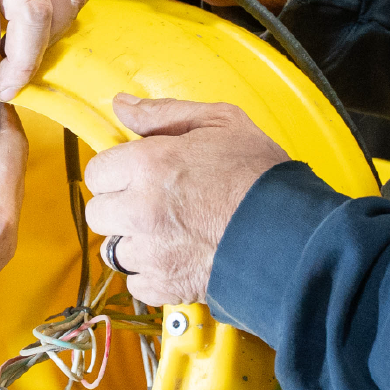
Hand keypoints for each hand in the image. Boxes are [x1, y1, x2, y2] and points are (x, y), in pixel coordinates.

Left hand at [83, 95, 287, 305]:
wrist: (293, 232)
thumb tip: (122, 104)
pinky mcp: (165, 285)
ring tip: (168, 232)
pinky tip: (176, 257)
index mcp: (149, 165)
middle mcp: (141, 210)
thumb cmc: (261, 176)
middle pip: (98, 213)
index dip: (116, 172)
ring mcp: (151, 252)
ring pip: (114, 250)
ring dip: (134, 242)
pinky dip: (152, 274)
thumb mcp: (221, 122)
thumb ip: (163, 113)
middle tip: (152, 203)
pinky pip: (136, 283)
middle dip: (119, 207)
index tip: (135, 176)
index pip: (96, 172)